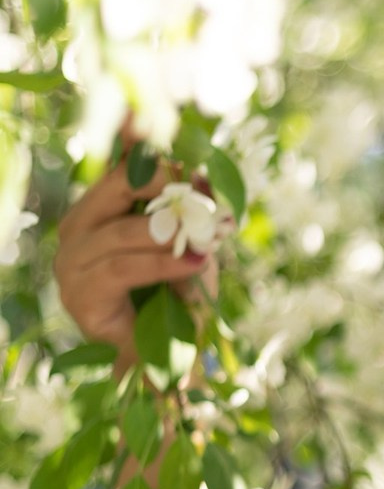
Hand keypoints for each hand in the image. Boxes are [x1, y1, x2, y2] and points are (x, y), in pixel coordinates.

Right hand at [55, 151, 218, 358]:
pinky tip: (192, 262)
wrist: (171, 353)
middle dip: (160, 186)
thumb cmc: (180, 293)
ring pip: (121, 233)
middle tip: (196, 190)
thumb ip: (193, 213)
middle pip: (115, 190)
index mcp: (101, 209)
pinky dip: (161, 264)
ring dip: (168, 234)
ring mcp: (72, 262)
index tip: (173, 136)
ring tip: (207, 240)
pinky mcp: (79, 295)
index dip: (144, 150)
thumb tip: (204, 177)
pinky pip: (122, 268)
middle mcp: (79, 229)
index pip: (120, 169)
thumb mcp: (192, 244)